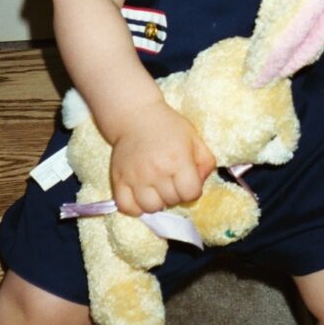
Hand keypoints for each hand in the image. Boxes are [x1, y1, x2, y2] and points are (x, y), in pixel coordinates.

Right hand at [109, 100, 215, 215]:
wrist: (135, 116)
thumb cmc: (168, 127)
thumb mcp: (194, 138)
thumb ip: (205, 163)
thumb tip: (200, 184)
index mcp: (178, 160)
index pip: (191, 194)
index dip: (192, 190)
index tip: (187, 181)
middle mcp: (157, 171)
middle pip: (172, 201)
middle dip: (175, 193)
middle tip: (170, 179)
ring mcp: (136, 177)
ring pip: (150, 208)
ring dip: (156, 201)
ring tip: (156, 188)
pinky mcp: (118, 180)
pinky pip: (127, 208)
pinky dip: (135, 207)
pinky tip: (141, 195)